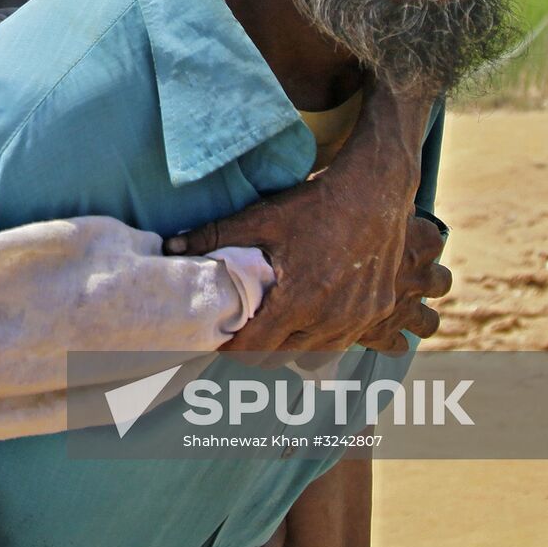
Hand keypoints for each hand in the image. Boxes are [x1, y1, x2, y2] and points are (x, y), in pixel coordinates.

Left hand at [166, 81, 440, 353]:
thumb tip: (171, 246)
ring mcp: (357, 319)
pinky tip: (307, 320)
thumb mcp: (262, 217)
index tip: (217, 341)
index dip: (231, 348)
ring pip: (312, 352)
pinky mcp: (376, 312)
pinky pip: (342, 340)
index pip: (254, 347)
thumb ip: (214, 236)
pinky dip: (321, 336)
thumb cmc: (317, 204)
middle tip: (240, 333)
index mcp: (298, 301)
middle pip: (281, 355)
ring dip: (289, 345)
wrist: (376, 191)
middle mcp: (330, 319)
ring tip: (271, 328)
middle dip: (257, 349)